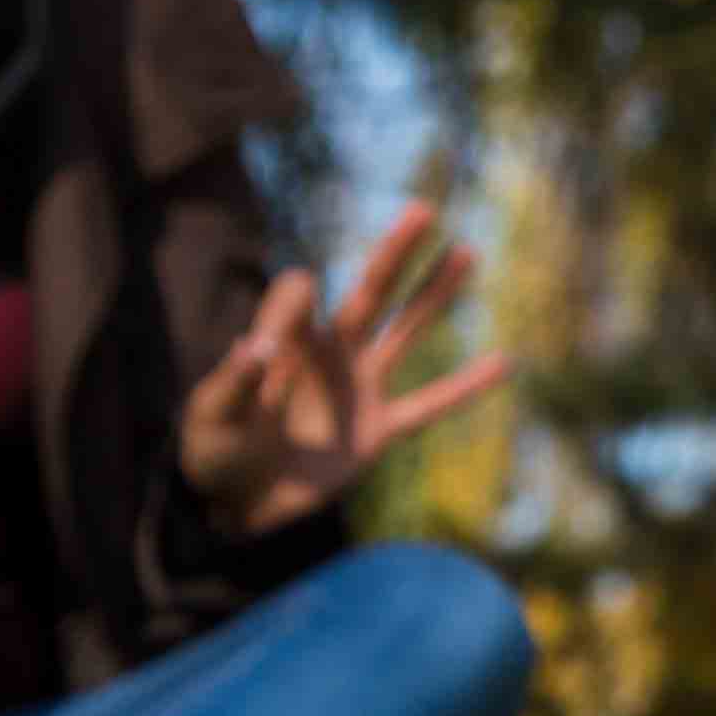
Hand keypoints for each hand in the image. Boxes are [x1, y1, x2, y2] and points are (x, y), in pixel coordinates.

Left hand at [176, 198, 511, 537]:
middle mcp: (330, 355)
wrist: (237, 505)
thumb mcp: (212, 416)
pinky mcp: (379, 431)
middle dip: (395, 253)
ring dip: (435, 294)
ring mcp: (360, 389)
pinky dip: (466, 388)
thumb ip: (233, 381)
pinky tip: (504, 362)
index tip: (272, 337)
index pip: (298, 295)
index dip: (291, 304)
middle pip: (371, 292)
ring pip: (406, 331)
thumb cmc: (214, 452)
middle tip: (424, 210)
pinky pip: (430, 406)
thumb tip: (256, 345)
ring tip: (466, 253)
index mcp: (287, 343)